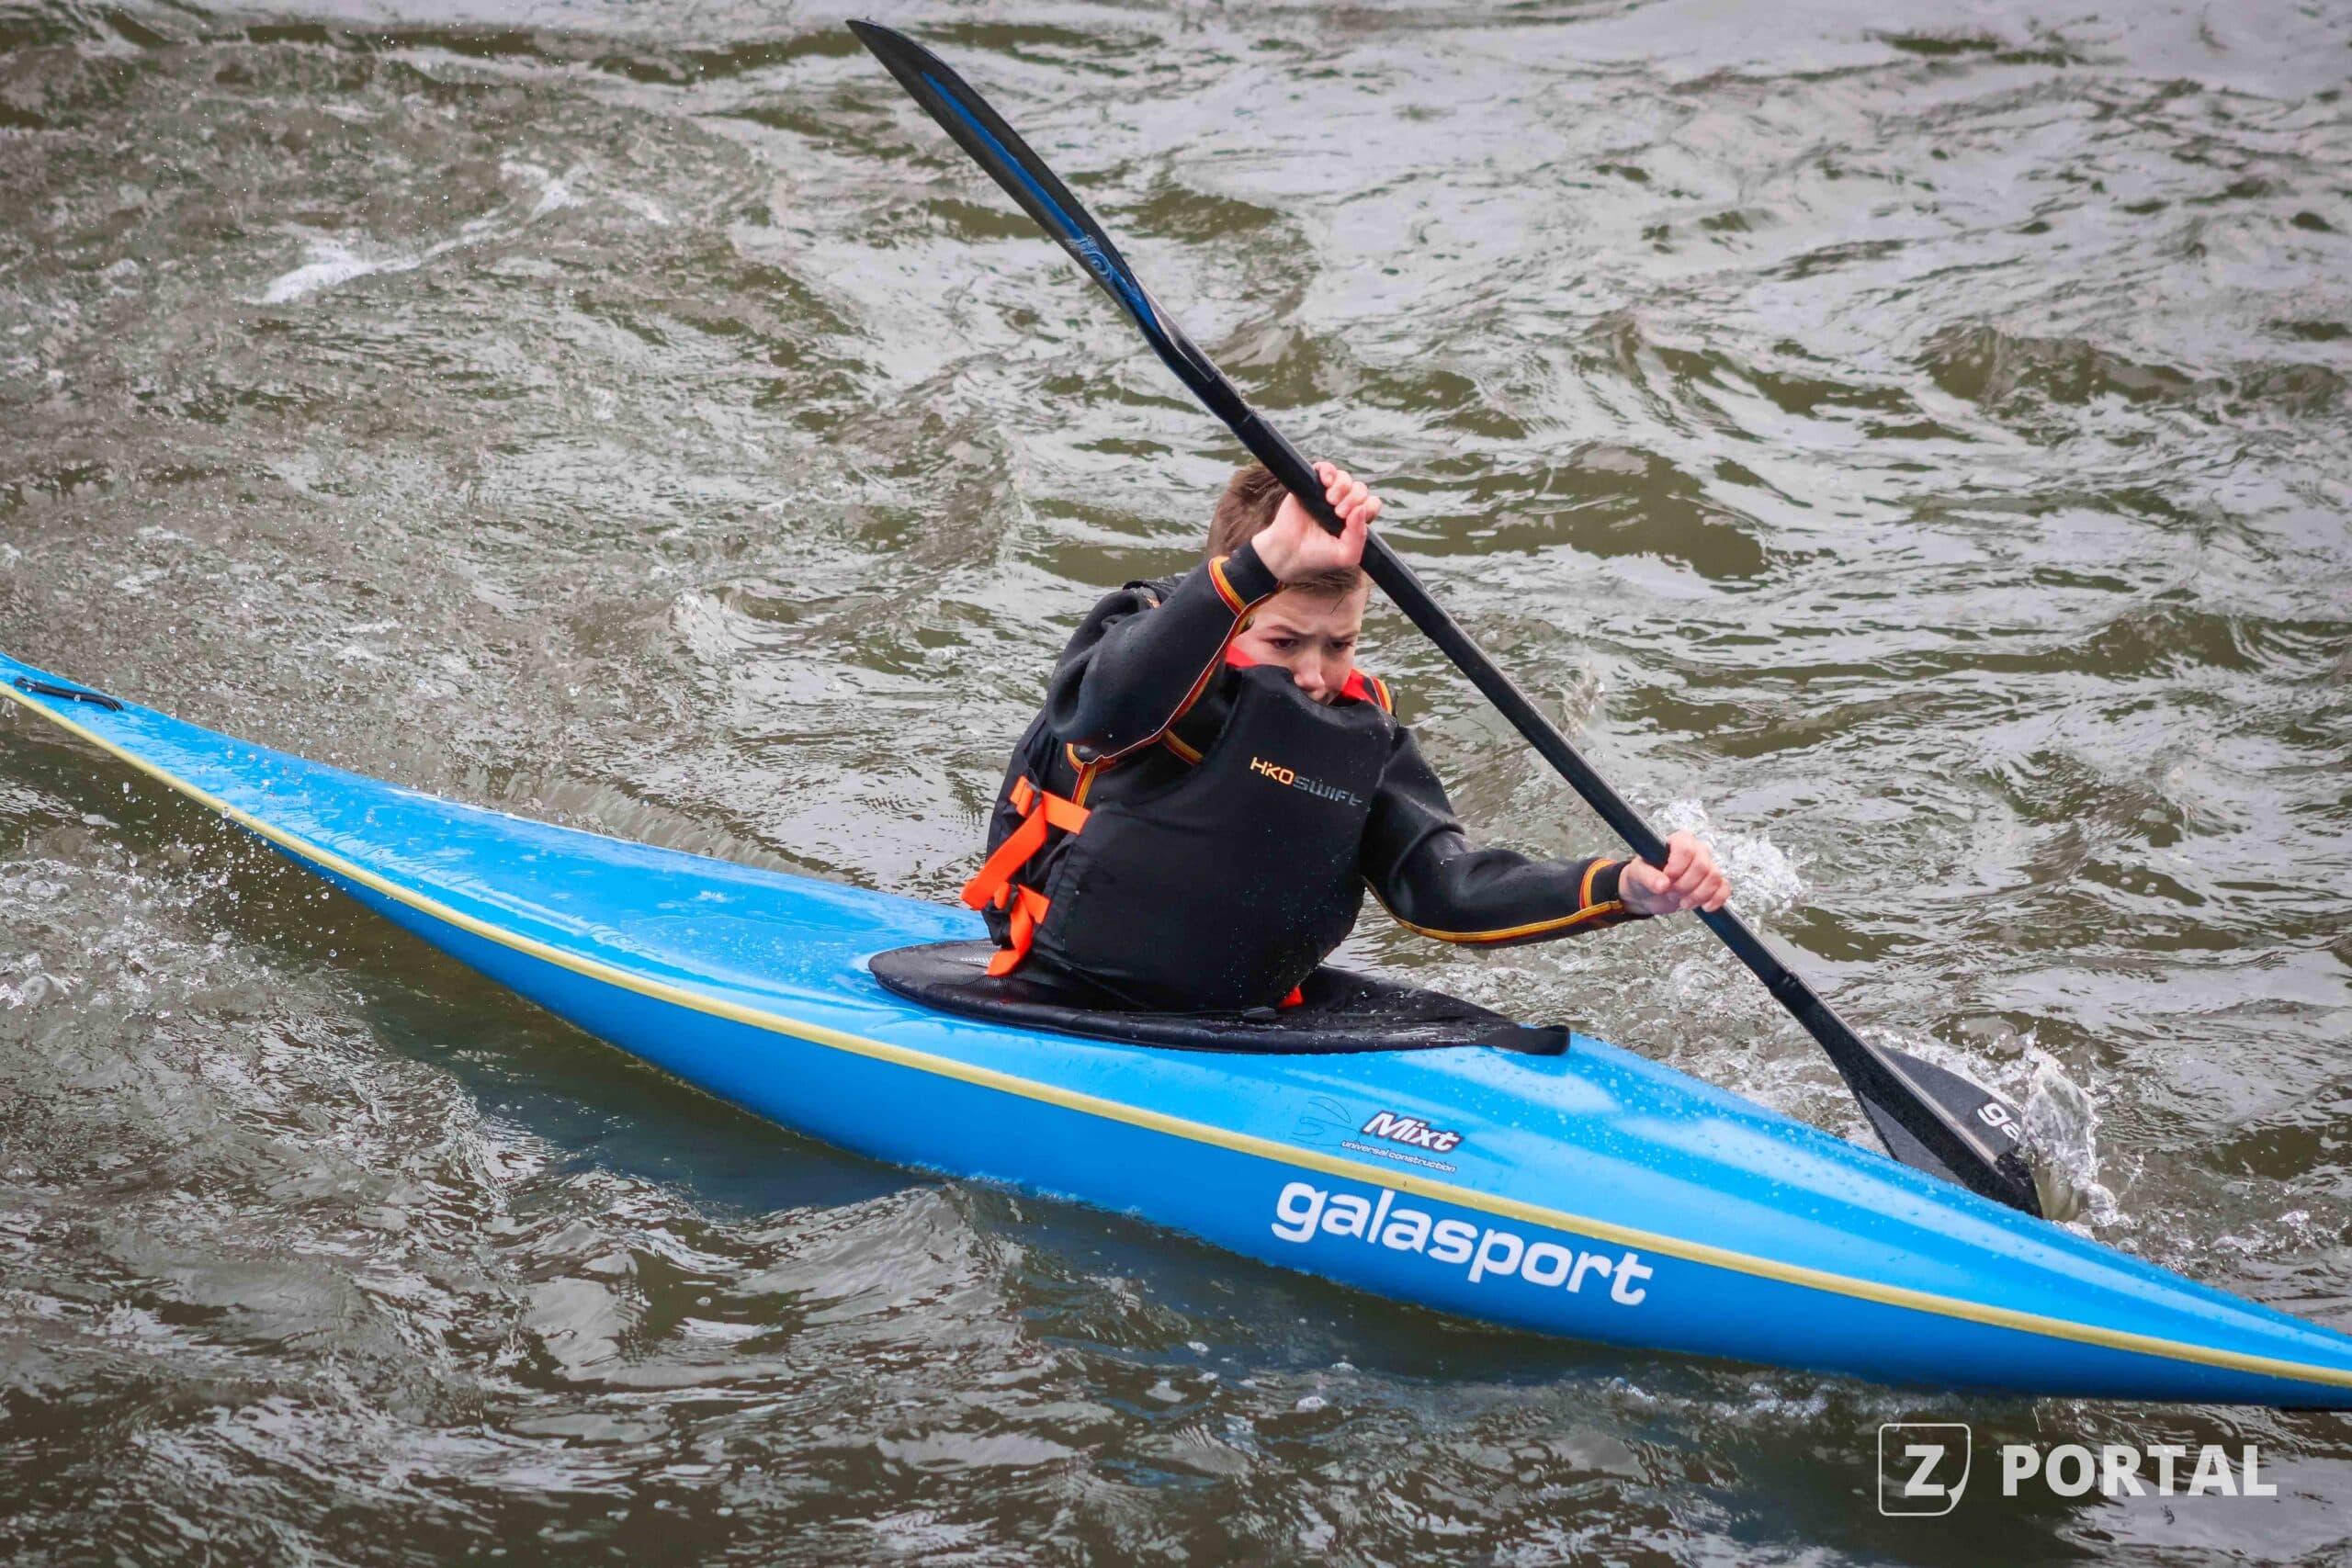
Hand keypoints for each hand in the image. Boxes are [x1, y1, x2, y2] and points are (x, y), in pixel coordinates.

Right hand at [1249, 461, 1380, 581]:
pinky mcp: (1310, 485)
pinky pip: (1326, 468)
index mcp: (1354, 520)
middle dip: (1353, 499)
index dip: (1368, 507)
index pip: (1372, 504)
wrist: (1288, 553)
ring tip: (1329, 500)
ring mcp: (1326, 494)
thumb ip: (1359, 536)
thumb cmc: (1317, 557)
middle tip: (1338, 513)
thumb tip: (1361, 508)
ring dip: (1342, 487)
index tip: (1351, 519)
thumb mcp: (1346, 556)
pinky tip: (1325, 481)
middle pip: (1360, 489)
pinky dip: (1328, 470)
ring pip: (1345, 478)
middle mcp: (1342, 505)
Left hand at [1620, 831, 1728, 916]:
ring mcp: (1707, 867)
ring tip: (1681, 902)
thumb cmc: (1642, 876)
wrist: (1647, 893)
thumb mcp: (1638, 874)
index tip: (1667, 878)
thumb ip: (1648, 877)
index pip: (1686, 848)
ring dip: (1697, 895)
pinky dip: (1716, 900)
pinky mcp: (1712, 883)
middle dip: (1685, 885)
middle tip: (1670, 893)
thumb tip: (1662, 885)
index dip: (1678, 866)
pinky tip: (1705, 907)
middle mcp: (1696, 850)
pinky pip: (1724, 889)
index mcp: (1678, 841)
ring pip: (1714, 878)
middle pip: (1702, 866)